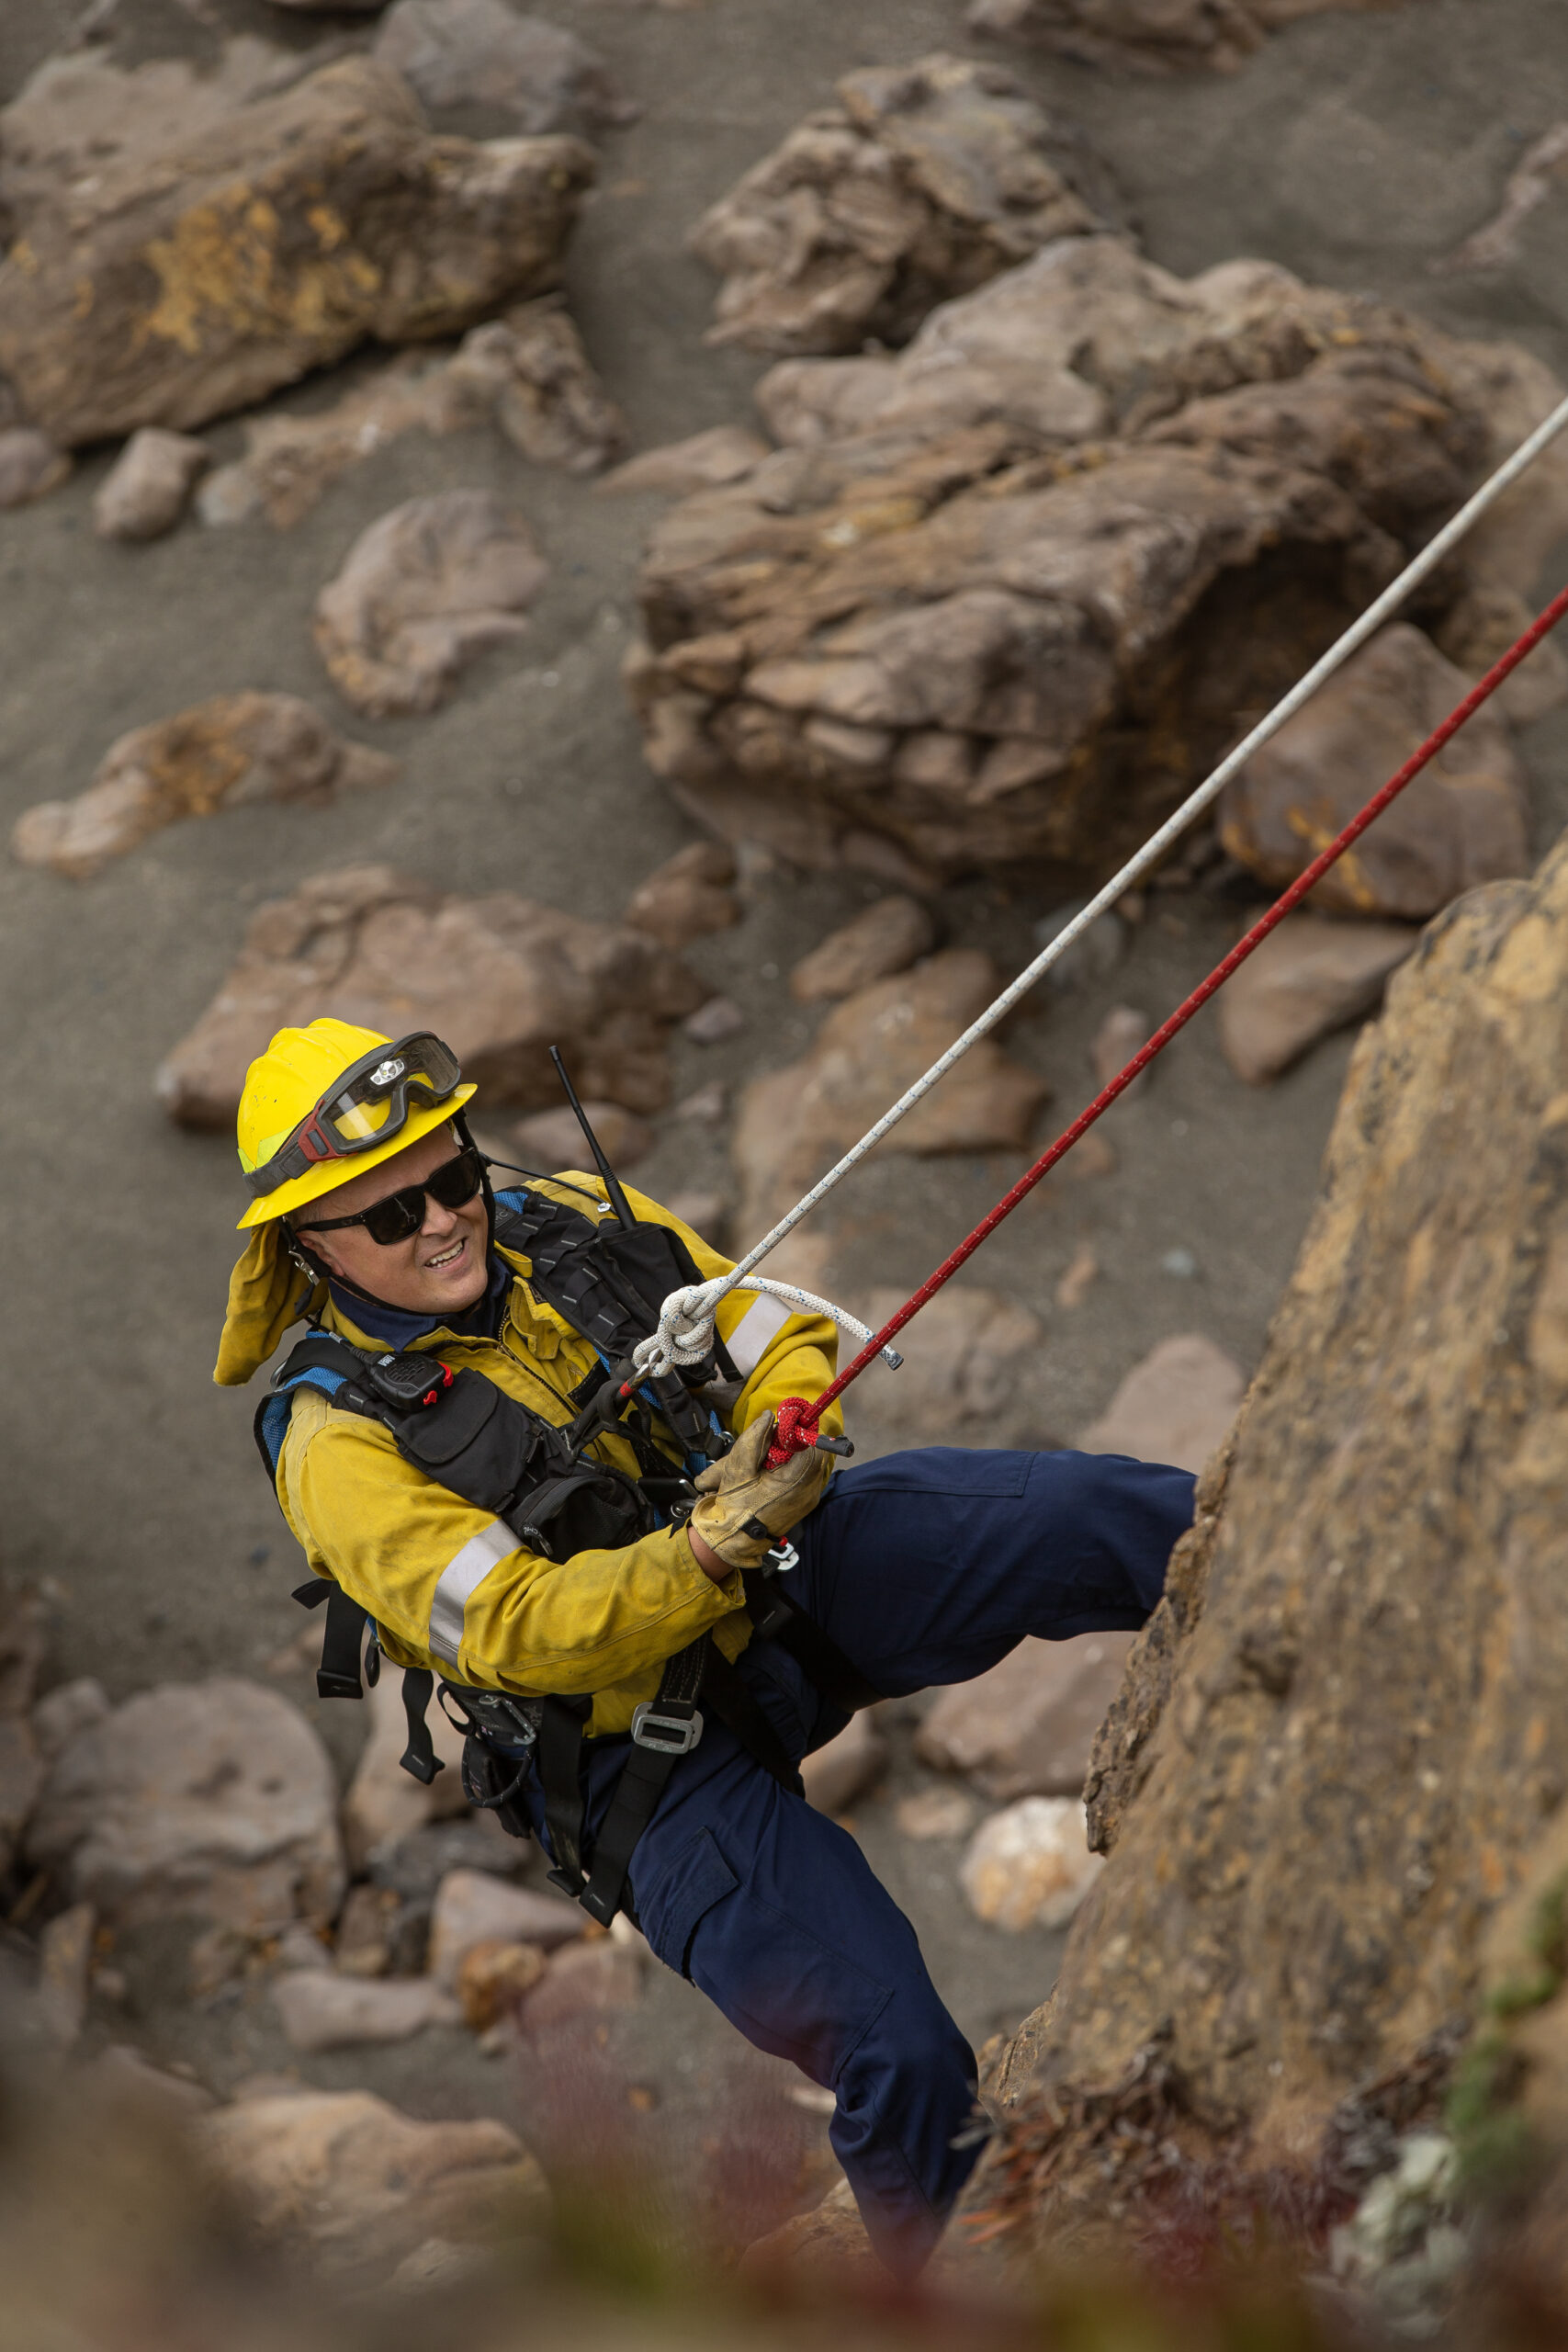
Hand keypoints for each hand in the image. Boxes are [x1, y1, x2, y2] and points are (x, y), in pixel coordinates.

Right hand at [688, 1411, 831, 1570]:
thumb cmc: (735, 1509)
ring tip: (766, 1464)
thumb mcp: (738, 1470)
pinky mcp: (805, 1502)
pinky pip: (806, 1475)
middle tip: (769, 1447)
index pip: (812, 1444)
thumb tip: (768, 1417)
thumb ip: (754, 1440)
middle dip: (793, 1443)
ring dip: (791, 1455)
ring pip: (810, 1463)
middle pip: (814, 1452)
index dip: (796, 1432)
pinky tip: (769, 1475)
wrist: (735, 1541)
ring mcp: (809, 1498)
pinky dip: (791, 1468)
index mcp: (796, 1483)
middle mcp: (809, 1491)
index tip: (779, 1430)